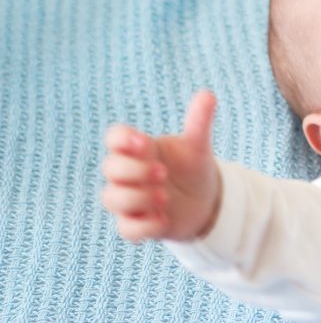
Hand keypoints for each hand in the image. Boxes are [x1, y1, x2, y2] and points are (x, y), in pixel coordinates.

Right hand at [100, 90, 221, 243]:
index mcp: (140, 149)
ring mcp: (130, 200)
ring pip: (111, 198)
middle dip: (134, 170)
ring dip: (136, 198)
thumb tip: (208, 94)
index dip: (122, 140)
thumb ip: (199, 121)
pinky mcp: (137, 224)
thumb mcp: (198, 144)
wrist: (205, 200)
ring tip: (164, 197)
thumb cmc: (192, 167)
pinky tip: (164, 219)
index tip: (145, 143)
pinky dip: (144, 226)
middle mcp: (129, 174)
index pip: (114, 138)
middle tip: (163, 173)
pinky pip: (126, 229)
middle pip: (109, 168)